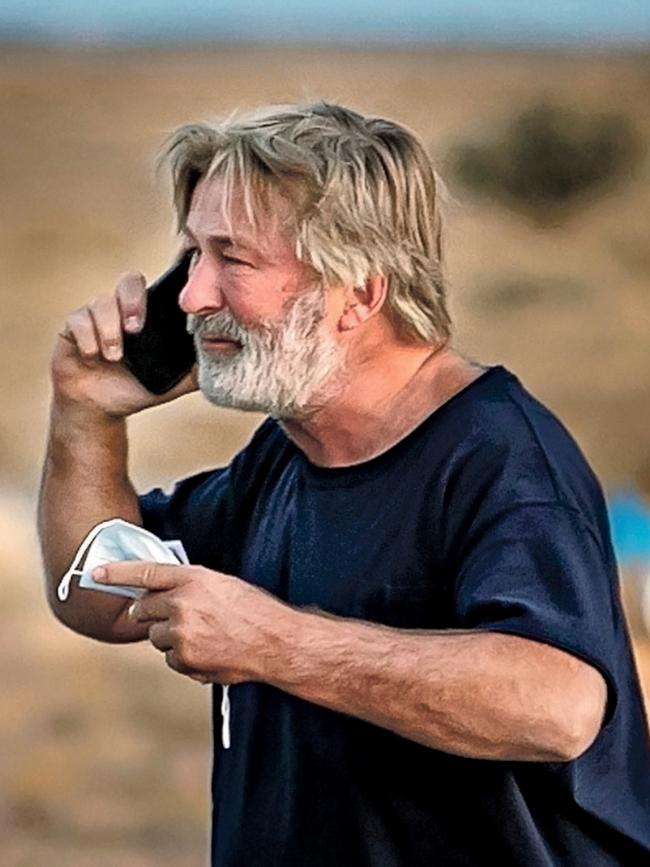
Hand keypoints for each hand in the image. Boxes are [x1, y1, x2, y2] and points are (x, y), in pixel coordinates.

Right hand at [51, 270, 197, 418]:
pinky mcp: (73, 327)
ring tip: (114, 356)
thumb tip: (226, 358)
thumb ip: (196, 370)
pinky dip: (88, 340)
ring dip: (110, 331)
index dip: (167, 278)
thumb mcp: (172, 382)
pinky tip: (93, 357)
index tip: (176, 285)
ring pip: (101, 303)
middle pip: (129, 281)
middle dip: (133, 302)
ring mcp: (96, 315)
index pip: (158, 286)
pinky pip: (78, 321)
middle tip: (137, 329)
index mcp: (148, 316)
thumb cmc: (137, 388)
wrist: (101, 409)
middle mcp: (122, 309)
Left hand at [92, 562, 291, 684]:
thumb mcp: (222, 584)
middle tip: (170, 615)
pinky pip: (170, 659)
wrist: (274, 641)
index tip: (94, 573)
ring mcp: (181, 634)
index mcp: (193, 579)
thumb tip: (163, 593)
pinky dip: (184, 657)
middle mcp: (182, 604)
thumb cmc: (253, 610)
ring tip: (204, 635)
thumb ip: (189, 586)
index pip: (145, 572)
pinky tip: (209, 651)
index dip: (116, 572)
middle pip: (143, 608)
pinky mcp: (184, 659)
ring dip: (170, 637)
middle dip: (149, 612)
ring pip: (156, 636)